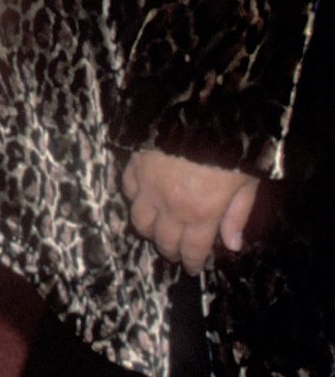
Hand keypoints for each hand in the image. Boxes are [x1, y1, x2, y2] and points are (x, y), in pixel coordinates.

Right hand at [120, 148, 258, 272]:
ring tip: (159, 228)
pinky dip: (136, 198)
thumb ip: (238, 213)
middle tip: (178, 251)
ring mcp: (149, 187)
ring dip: (150, 230)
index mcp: (201, 212)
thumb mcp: (248, 180)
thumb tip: (232, 244)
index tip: (193, 268)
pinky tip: (145, 197)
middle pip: (163, 240)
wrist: (199, 109)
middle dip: (171, 250)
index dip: (191, 263)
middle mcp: (170, 206)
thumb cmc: (232, 144)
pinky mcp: (135, 166)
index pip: (191, 250)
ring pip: (140, 221)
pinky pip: (129, 191)